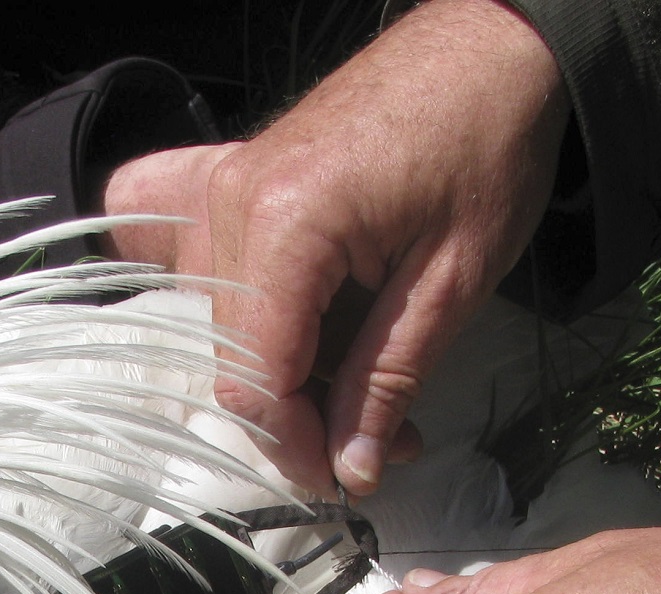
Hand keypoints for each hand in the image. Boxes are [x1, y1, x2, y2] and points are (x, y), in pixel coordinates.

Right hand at [104, 0, 567, 494]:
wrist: (490, 48)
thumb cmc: (486, 144)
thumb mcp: (454, 282)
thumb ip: (388, 379)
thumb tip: (350, 470)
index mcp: (288, 224)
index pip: (257, 381)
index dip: (300, 446)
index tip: (350, 478)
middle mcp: (229, 204)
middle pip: (228, 364)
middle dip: (296, 420)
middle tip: (377, 437)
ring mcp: (217, 187)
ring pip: (211, 330)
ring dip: (274, 375)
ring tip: (355, 385)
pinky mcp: (220, 179)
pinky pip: (170, 247)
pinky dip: (200, 296)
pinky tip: (253, 320)